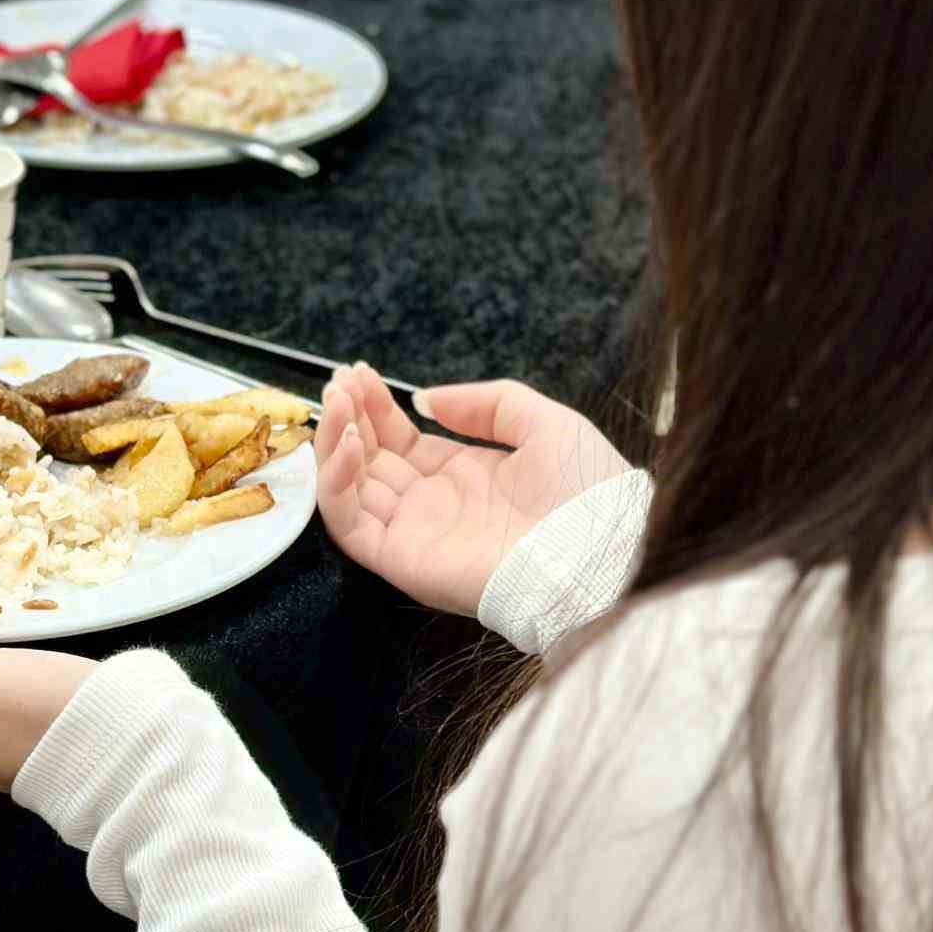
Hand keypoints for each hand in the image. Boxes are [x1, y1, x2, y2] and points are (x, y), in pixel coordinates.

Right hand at [315, 364, 626, 615]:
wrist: (597, 551)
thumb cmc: (584, 490)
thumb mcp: (544, 423)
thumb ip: (486, 405)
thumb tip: (426, 398)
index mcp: (464, 476)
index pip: (401, 440)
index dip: (375, 407)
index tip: (358, 373)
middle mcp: (432, 505)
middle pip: (370, 459)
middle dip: (349, 417)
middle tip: (338, 382)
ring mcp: (413, 533)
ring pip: (350, 488)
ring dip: (335, 444)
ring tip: (334, 403)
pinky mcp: (400, 559)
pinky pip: (349, 523)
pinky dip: (337, 483)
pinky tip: (349, 445)